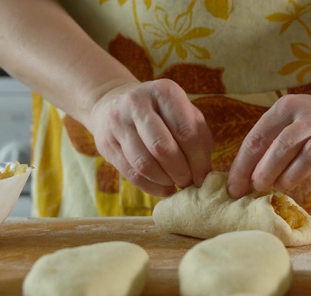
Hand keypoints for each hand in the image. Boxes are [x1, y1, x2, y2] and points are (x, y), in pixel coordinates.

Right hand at [87, 79, 213, 196]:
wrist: (116, 104)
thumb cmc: (162, 114)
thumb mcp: (185, 115)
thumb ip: (199, 139)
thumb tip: (204, 174)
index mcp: (164, 92)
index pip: (186, 132)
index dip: (198, 160)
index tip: (203, 177)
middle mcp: (137, 102)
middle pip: (162, 148)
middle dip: (180, 172)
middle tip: (188, 182)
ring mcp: (117, 121)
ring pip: (144, 163)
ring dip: (165, 181)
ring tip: (175, 185)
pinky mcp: (105, 142)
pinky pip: (130, 173)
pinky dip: (150, 187)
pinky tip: (163, 188)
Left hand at [227, 91, 310, 197]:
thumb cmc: (308, 124)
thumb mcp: (284, 123)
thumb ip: (264, 146)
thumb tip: (239, 182)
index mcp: (287, 107)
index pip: (259, 137)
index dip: (243, 166)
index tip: (234, 188)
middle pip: (285, 144)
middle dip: (267, 170)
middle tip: (258, 187)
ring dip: (293, 175)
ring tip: (281, 187)